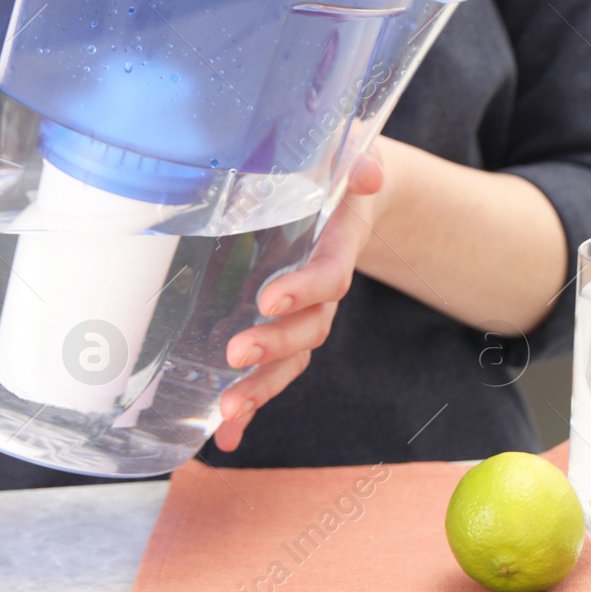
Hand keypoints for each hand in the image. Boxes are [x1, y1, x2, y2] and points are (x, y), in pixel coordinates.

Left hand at [213, 145, 388, 452]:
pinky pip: (269, 371)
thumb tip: (367, 174)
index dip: (306, 289)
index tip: (270, 299)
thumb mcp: (354, 154)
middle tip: (237, 354)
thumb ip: (361, 163)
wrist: (355, 193)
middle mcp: (323, 290)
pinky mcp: (282, 327)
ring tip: (228, 413)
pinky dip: (250, 407)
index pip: (329, 275)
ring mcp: (304, 314)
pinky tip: (223, 437)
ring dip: (261, 389)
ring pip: (290, 360)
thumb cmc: (341, 172)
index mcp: (337, 246)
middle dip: (275, 347)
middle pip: (309, 330)